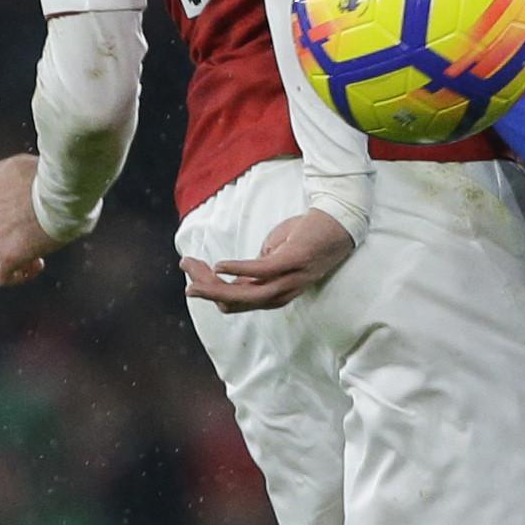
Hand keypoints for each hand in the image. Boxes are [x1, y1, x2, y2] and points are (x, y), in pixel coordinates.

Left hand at [0, 154, 71, 286]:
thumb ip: (5, 176)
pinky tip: (35, 267)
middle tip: (8, 245)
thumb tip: (14, 186)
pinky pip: (3, 278)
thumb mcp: (18, 165)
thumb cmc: (53, 174)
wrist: (64, 189)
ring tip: (18, 261)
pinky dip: (16, 276)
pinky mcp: (9, 255)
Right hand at [180, 210, 356, 313]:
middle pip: (233, 302)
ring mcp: (287, 280)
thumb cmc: (307, 236)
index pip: (233, 302)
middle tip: (185, 268)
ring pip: (243, 294)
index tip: (190, 271)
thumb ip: (257, 268)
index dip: (208, 290)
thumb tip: (234, 270)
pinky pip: (260, 272)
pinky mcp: (291, 262)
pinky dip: (238, 270)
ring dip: (214, 283)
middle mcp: (280, 293)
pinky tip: (220, 265)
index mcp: (273, 294)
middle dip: (204, 288)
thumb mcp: (276, 254)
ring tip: (193, 270)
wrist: (339, 221)